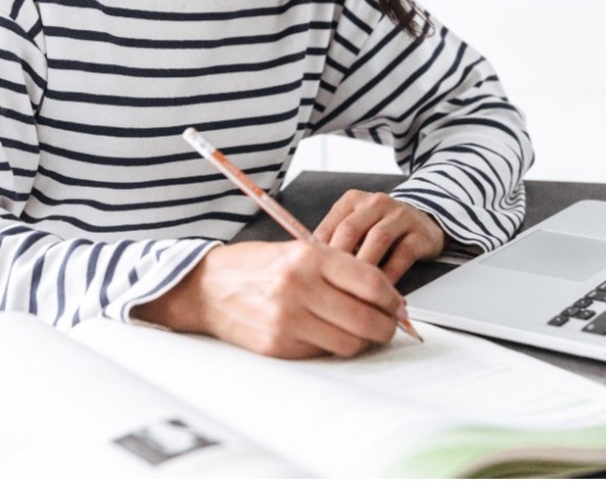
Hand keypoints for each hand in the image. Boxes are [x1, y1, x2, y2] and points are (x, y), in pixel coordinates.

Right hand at [132, 240, 403, 358]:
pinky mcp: (278, 346)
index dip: (392, 298)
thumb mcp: (298, 251)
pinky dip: (332, 347)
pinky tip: (328, 335)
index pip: (370, 282)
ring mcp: (287, 320)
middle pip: (365, 318)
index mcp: (308, 257)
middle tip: (388, 326)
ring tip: (360, 332)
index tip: (397, 305)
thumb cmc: (258, 267)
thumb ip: (339, 269)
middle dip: (386, 326)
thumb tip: (384, 294)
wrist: (207, 287)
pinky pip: (322, 353)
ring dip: (363, 341)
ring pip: (349, 342)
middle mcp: (299, 287)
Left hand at [313, 190, 444, 283]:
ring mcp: (400, 216)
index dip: (320, 253)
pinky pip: (403, 254)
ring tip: (355, 289)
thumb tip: (312, 267)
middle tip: (330, 284)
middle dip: (339, 259)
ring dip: (364, 266)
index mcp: (353, 201)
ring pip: (377, 239)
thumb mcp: (356, 225)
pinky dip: (390, 274)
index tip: (314, 275)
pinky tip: (381, 290)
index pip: (330, 226)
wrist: (423, 220)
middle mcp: (376, 203)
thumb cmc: (381, 228)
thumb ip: (336, 240)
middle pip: (350, 229)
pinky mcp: (420, 233)